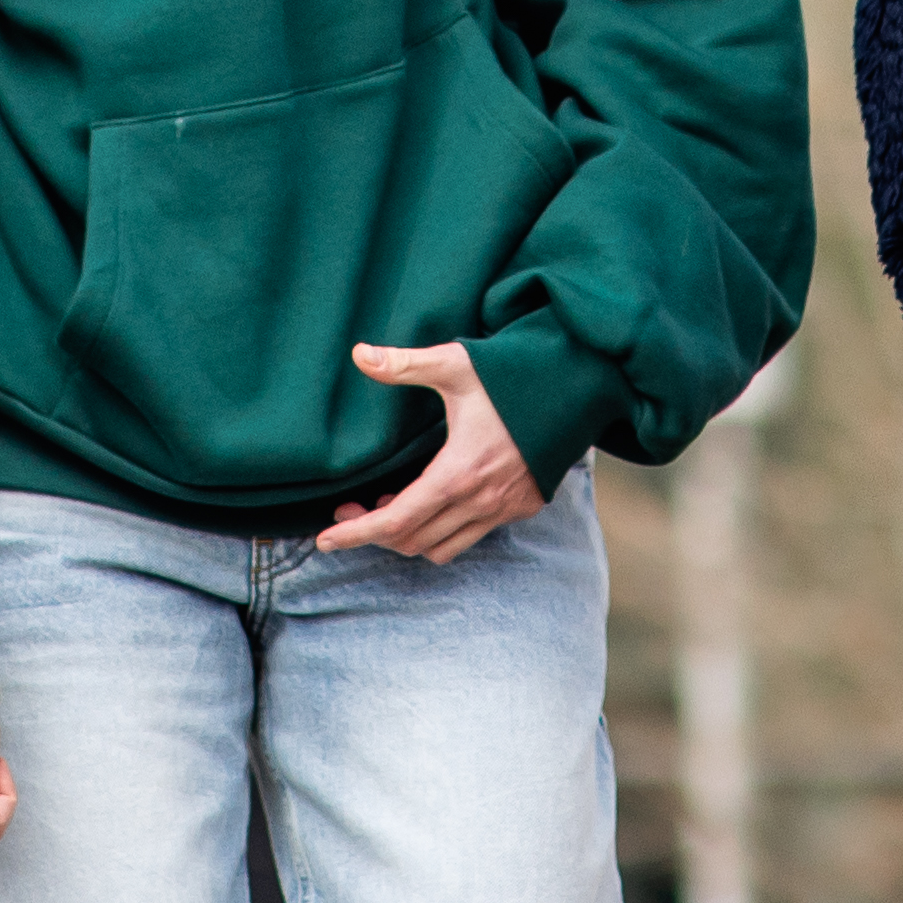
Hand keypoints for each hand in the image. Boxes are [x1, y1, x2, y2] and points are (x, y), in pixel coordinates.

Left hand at [317, 340, 540, 561]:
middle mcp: (480, 501)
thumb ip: (405, 364)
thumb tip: (360, 354)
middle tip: (350, 510)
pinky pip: (469, 537)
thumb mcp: (456, 365)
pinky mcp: (520, 508)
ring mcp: (503, 509)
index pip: (396, 521)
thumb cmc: (513, 376)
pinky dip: (440, 531)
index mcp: (458, 473)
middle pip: (412, 541)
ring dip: (408, 536)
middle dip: (374, 533)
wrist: (577, 389)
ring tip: (390, 505)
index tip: (325, 539)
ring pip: (440, 548)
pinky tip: (431, 501)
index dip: (356, 534)